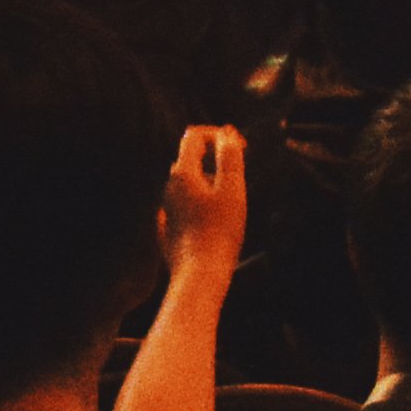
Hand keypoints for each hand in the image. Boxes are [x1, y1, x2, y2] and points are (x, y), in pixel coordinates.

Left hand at [157, 125, 252, 289]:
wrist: (199, 276)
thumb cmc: (219, 233)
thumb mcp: (232, 190)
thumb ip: (230, 158)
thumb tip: (227, 134)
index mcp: (182, 173)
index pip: (194, 135)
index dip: (219, 135)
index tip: (241, 147)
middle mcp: (170, 187)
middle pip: (191, 157)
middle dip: (217, 156)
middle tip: (242, 169)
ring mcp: (168, 207)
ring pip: (191, 182)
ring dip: (213, 180)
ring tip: (234, 198)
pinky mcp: (171, 226)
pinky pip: (188, 203)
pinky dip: (205, 201)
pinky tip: (219, 219)